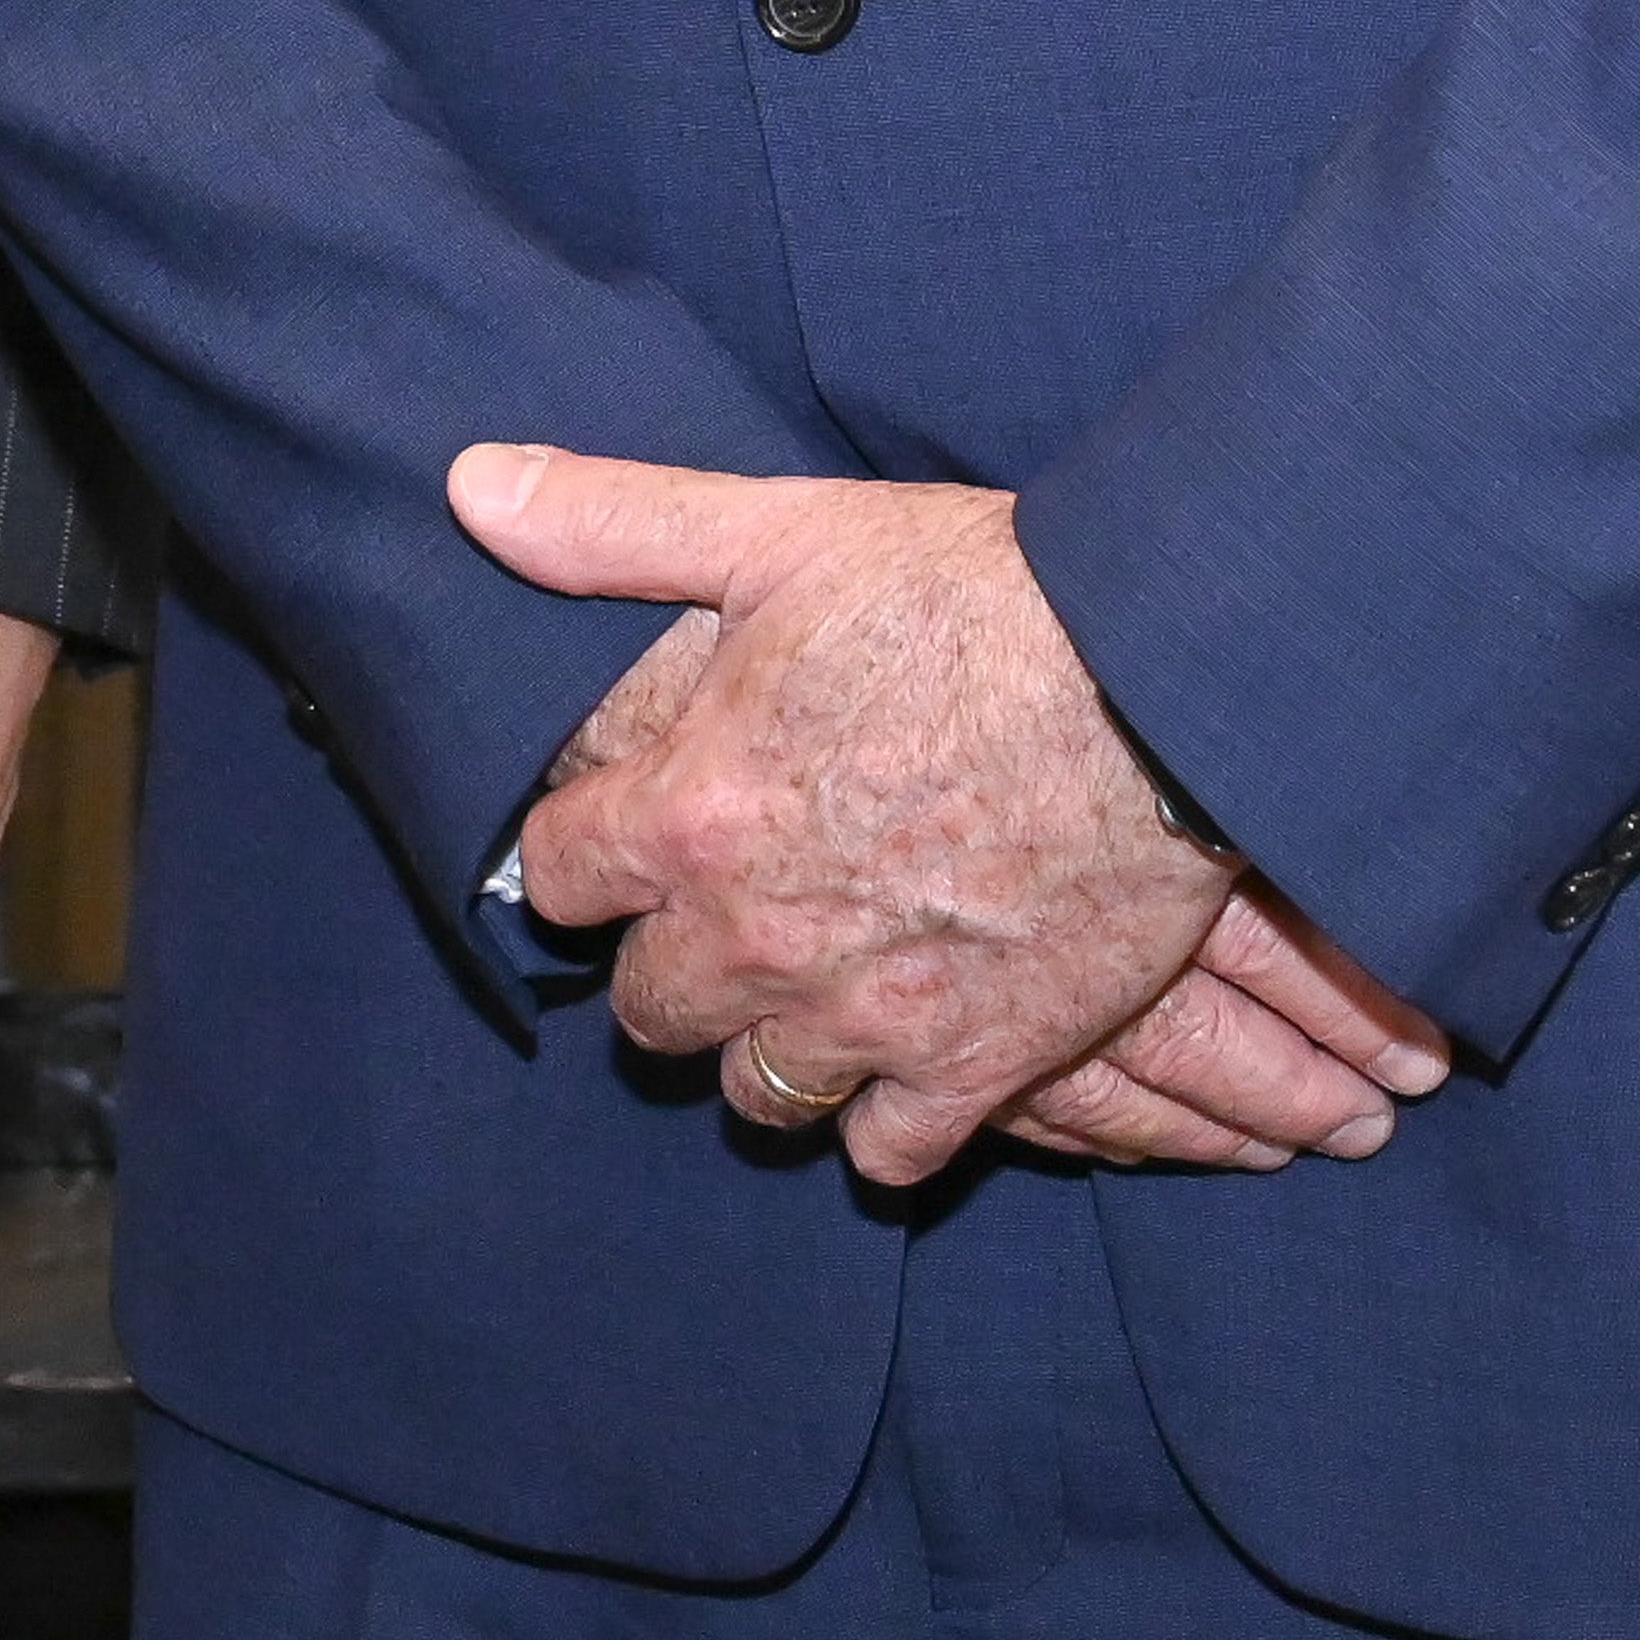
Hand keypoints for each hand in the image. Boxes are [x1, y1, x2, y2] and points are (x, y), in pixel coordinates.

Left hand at [457, 443, 1439, 1192]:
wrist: (1167, 682)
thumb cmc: (973, 596)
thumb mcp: (779, 530)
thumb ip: (614, 525)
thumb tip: (472, 488)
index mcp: (688, 814)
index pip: (554, 880)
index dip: (584, 854)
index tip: (625, 834)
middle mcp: (755, 937)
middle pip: (647, 1008)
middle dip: (673, 960)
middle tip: (730, 909)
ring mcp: (866, 1016)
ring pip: (756, 1091)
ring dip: (769, 1045)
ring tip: (810, 985)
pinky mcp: (976, 1067)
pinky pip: (885, 1152)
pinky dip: (888, 1117)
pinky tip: (908, 1054)